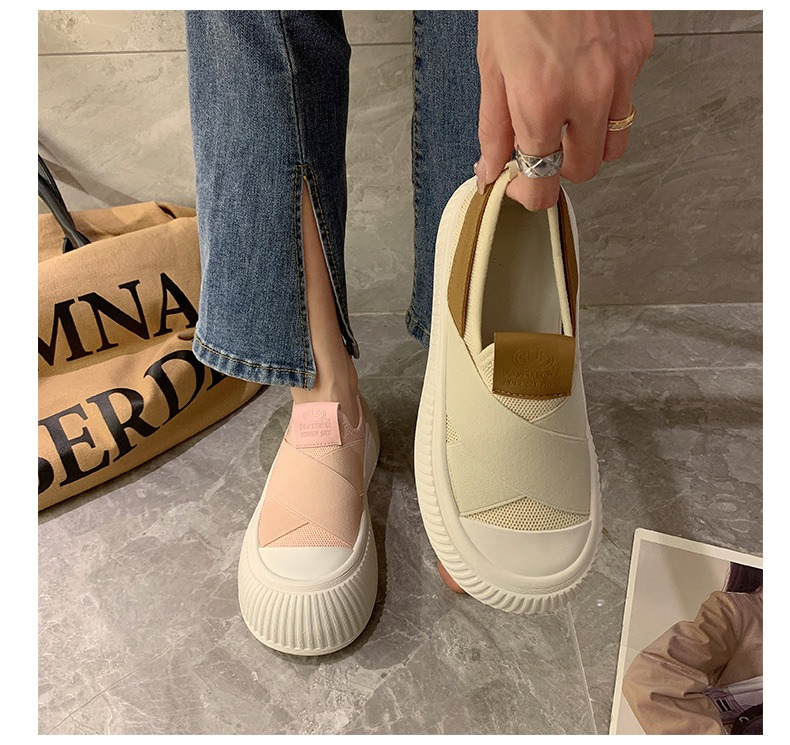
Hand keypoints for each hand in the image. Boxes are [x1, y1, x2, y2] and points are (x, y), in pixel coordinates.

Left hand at [476, 11, 653, 209]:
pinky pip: (627, 99)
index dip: (530, 195)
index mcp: (541, 101)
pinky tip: (584, 76)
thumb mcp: (491, 64)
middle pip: (585, 170)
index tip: (520, 188)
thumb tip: (491, 170)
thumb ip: (493, 127)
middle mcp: (587, 94)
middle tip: (540, 148)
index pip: (544, 181)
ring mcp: (621, 73)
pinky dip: (606, 102)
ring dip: (589, 143)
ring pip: (615, 142)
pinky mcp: (640, 52)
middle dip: (560, 168)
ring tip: (566, 119)